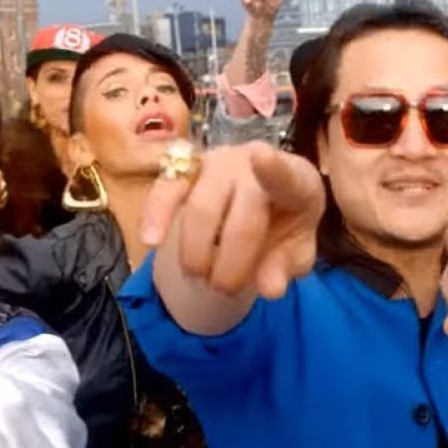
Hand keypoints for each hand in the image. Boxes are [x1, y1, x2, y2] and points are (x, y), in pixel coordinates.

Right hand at [141, 141, 324, 297]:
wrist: (264, 203)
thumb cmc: (286, 226)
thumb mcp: (296, 252)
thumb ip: (286, 268)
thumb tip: (269, 290)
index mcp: (297, 181)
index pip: (287, 177)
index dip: (274, 169)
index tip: (260, 156)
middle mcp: (256, 163)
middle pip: (241, 217)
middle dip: (231, 263)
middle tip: (225, 290)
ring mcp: (218, 162)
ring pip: (200, 207)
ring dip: (197, 251)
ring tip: (199, 276)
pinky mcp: (186, 168)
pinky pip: (166, 189)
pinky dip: (156, 215)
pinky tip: (151, 240)